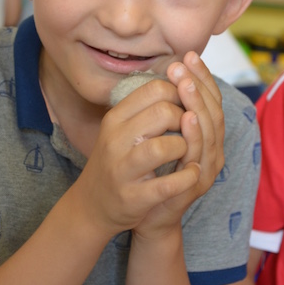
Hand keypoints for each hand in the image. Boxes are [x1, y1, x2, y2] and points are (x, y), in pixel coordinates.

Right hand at [73, 73, 200, 237]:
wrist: (91, 205)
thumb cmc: (117, 162)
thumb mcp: (123, 129)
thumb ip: (146, 107)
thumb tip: (182, 79)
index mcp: (115, 118)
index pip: (155, 89)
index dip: (180, 92)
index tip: (187, 105)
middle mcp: (115, 140)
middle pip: (163, 112)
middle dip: (187, 118)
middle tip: (189, 130)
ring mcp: (122, 170)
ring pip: (162, 147)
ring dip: (185, 147)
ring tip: (188, 153)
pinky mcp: (133, 197)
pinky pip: (167, 184)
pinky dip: (186, 177)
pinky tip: (192, 172)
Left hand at [134, 52, 224, 238]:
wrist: (147, 213)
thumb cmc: (152, 172)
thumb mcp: (161, 136)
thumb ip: (168, 113)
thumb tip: (165, 76)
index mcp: (206, 135)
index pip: (210, 99)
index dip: (203, 76)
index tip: (189, 55)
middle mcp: (213, 148)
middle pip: (214, 109)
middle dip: (199, 84)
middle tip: (183, 63)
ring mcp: (208, 166)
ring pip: (211, 129)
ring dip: (198, 104)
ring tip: (185, 82)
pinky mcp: (198, 182)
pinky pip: (200, 155)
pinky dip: (195, 135)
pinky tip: (186, 117)